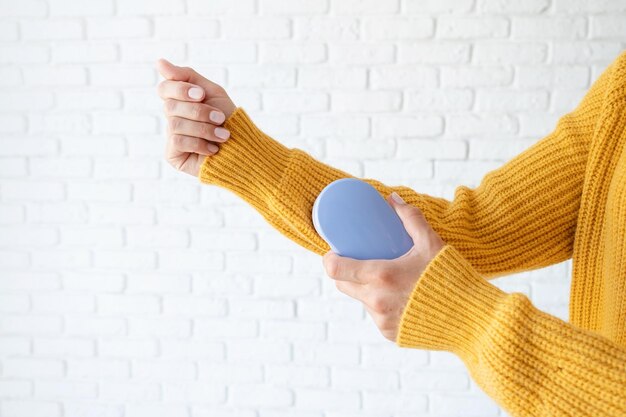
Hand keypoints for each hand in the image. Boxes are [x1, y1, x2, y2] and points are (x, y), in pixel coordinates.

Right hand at [156, 58, 236, 176]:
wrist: (242, 148)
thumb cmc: (228, 119)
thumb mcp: (212, 92)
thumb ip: (186, 76)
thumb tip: (159, 62)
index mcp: (179, 101)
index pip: (164, 88)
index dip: (180, 90)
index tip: (202, 94)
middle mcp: (172, 118)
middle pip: (170, 106)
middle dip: (199, 112)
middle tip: (220, 118)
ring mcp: (171, 137)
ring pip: (176, 124)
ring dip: (204, 129)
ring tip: (223, 136)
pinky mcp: (173, 155)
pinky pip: (178, 141)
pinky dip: (200, 143)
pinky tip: (213, 149)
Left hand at [322, 192, 445, 341]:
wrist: (474, 320)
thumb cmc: (453, 278)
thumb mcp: (431, 243)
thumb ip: (410, 218)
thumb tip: (392, 199)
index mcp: (382, 276)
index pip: (335, 269)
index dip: (330, 259)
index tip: (334, 251)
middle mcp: (377, 301)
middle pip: (343, 285)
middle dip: (345, 272)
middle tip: (357, 259)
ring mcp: (382, 321)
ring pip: (361, 301)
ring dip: (365, 289)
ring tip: (381, 277)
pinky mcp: (391, 334)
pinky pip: (377, 317)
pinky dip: (381, 306)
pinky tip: (395, 298)